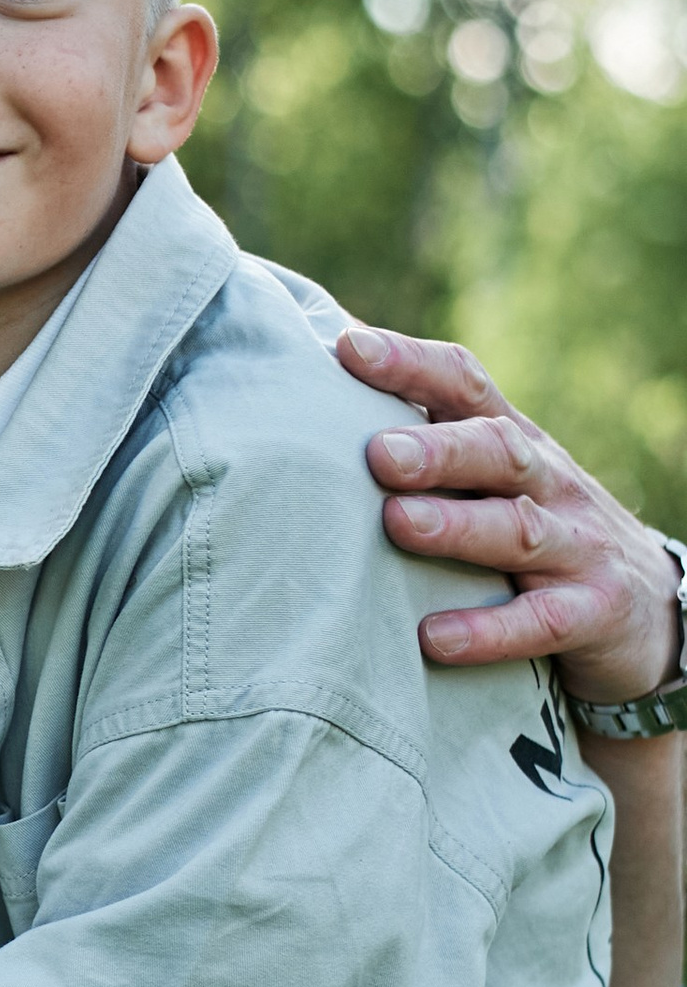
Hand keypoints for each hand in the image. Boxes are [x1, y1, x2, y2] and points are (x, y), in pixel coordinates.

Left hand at [340, 328, 682, 703]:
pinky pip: (541, 622)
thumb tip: (332, 368)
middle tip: (379, 454)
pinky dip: (488, 630)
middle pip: (498, 452)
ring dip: (458, 527)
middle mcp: (550, 485)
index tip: (349, 348)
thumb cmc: (538, 533)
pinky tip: (433, 639)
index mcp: (515, 444)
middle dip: (440, 449)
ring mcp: (578, 548)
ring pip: (519, 530)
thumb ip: (431, 444)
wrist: (656, 609)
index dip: (412, 363)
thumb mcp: (497, 482)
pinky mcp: (594, 614)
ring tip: (399, 523)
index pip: (466, 386)